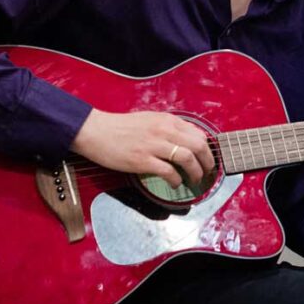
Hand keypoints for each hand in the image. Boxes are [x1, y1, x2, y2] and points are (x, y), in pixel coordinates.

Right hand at [70, 109, 214, 188]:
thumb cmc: (121, 127)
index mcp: (167, 120)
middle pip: (198, 146)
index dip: (207, 149)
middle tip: (208, 172)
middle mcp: (164, 130)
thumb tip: (187, 140)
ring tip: (195, 180)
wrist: (96, 131)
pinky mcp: (143, 160)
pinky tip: (176, 184)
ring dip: (196, 172)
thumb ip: (168, 128)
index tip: (207, 159)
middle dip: (208, 162)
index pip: (198, 134)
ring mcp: (154, 145)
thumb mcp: (150, 120)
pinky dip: (177, 180)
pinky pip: (169, 172)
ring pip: (187, 158)